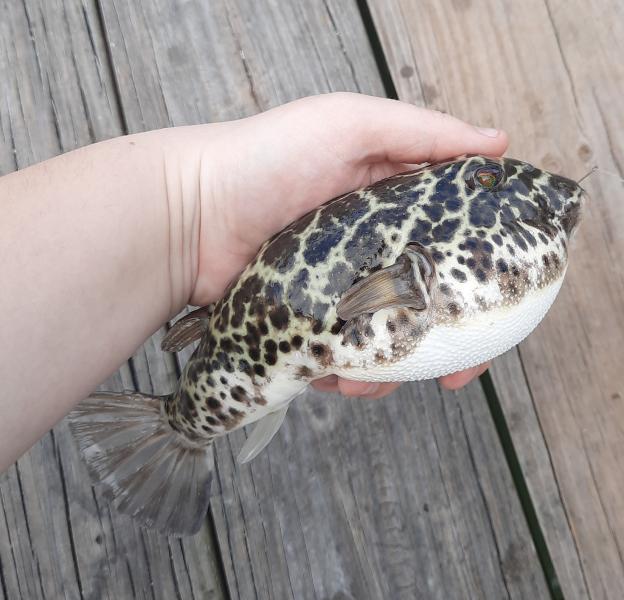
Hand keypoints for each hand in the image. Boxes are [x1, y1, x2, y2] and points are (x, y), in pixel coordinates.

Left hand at [194, 93, 506, 396]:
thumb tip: (498, 145)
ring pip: (387, 340)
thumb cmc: (266, 158)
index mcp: (393, 205)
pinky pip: (342, 358)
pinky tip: (340, 379)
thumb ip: (424, 132)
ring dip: (394, 368)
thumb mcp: (349, 124)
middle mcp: (373, 250)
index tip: (503, 313)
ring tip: (375, 380)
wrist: (189, 213)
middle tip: (455, 374)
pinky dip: (349, 374)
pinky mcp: (308, 323)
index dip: (484, 279)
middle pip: (428, 304)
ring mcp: (340, 290)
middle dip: (446, 344)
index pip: (457, 244)